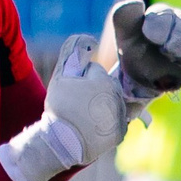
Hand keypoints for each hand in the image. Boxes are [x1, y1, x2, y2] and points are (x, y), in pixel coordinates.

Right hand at [0, 35, 129, 180]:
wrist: (60, 142)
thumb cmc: (59, 107)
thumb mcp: (61, 76)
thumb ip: (73, 53)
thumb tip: (89, 39)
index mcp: (104, 80)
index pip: (95, 72)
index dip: (81, 80)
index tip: (73, 92)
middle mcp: (117, 97)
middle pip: (106, 88)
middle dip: (94, 92)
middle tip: (78, 105)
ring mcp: (120, 116)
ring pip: (112, 105)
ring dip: (101, 108)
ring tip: (85, 117)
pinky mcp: (120, 133)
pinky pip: (116, 123)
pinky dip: (107, 125)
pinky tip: (93, 128)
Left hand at [106, 0, 180, 115]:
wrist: (147, 73)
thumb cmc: (135, 51)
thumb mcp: (124, 35)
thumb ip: (124, 16)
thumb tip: (137, 3)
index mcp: (162, 14)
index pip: (166, 17)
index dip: (160, 32)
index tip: (154, 42)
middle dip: (176, 46)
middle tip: (167, 54)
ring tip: (178, 64)